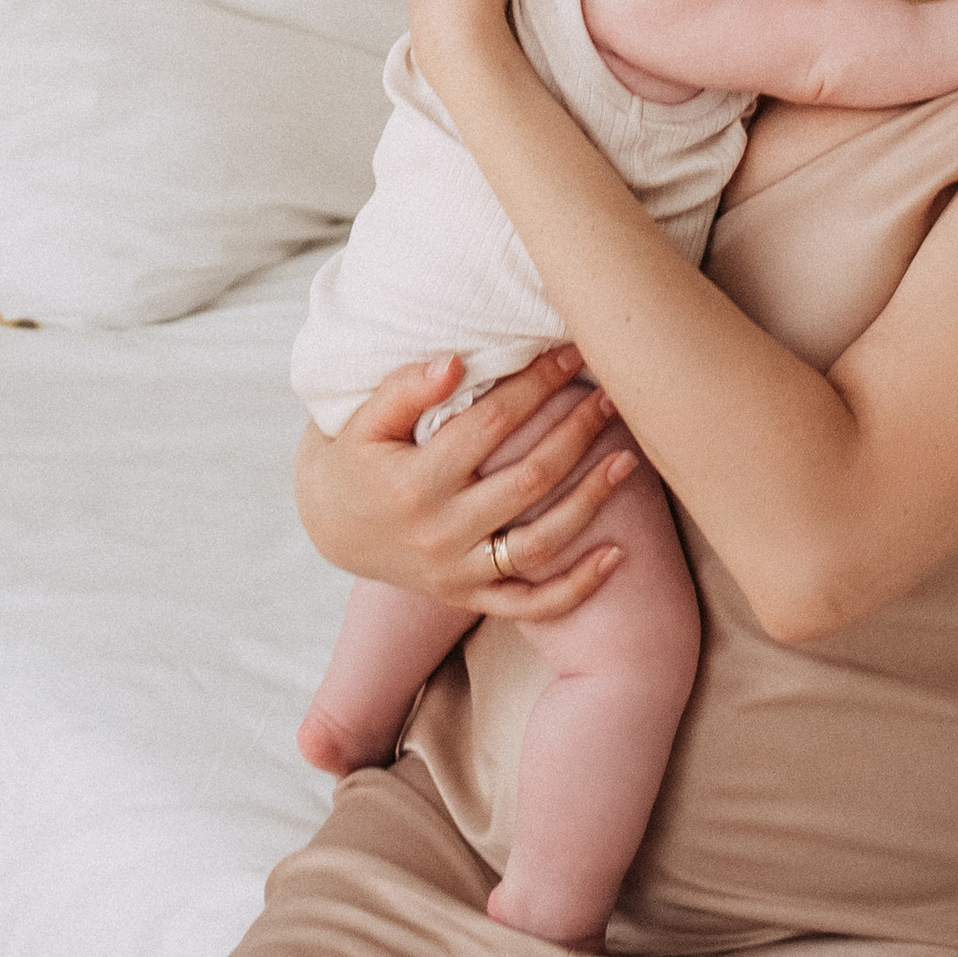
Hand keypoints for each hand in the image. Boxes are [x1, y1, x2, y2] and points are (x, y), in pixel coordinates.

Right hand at [293, 345, 640, 622]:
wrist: (329, 526)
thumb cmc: (354, 456)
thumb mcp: (362, 417)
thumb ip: (405, 388)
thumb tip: (457, 362)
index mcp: (415, 482)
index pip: (492, 424)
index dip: (536, 385)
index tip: (571, 353)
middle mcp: (441, 533)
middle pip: (528, 480)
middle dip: (575, 433)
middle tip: (612, 395)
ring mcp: (458, 572)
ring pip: (540, 544)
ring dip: (590, 502)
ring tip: (628, 460)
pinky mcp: (469, 597)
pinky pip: (531, 603)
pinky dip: (577, 587)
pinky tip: (617, 555)